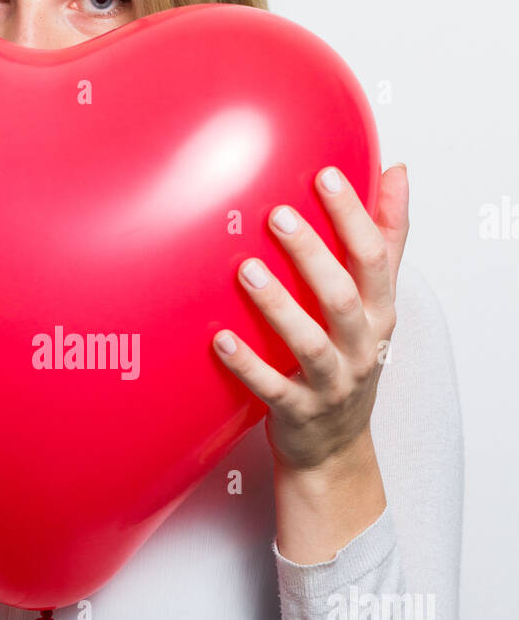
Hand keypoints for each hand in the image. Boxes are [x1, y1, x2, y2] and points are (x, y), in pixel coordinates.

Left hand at [212, 162, 409, 472]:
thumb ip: (386, 239)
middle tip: (277, 214)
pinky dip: (246, 364)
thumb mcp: (378, 303)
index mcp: (380, 314)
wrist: (336, 447)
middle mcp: (362, 347)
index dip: (354, 217)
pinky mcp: (298, 411)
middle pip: (342, 296)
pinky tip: (220, 339)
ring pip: (310, 343)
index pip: (374, 260)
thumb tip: (398, 172)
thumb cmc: (352, 360)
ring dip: (279, 305)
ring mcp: (332, 383)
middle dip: (312, 255)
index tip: (327, 177)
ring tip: (247, 270)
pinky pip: (272, 388)